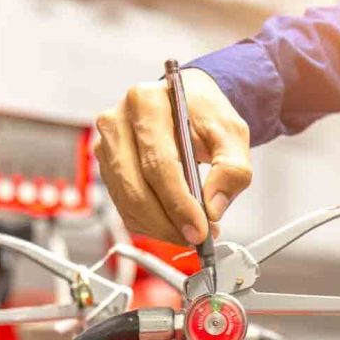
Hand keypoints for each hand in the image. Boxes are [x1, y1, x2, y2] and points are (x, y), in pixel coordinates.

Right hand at [94, 69, 251, 245]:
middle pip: (136, 187)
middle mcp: (117, 122)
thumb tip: (213, 207)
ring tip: (192, 230)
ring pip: (128, 202)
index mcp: (146, 102)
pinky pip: (125, 208)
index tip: (200, 229)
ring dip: (161, 227)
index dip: (178, 203)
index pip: (158, 163)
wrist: (187, 103)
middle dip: (168, 222)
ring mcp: (107, 146)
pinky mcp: (108, 168)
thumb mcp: (232, 133)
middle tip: (198, 237)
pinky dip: (152, 224)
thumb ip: (232, 168)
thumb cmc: (205, 114)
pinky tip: (175, 223)